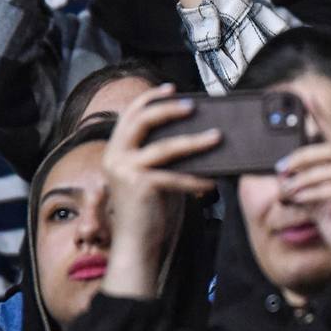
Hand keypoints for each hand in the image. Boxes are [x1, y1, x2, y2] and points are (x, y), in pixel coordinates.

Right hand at [101, 84, 218, 297]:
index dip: (150, 97)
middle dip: (169, 108)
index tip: (172, 87)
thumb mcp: (155, 174)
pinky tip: (213, 181)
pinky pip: (175, 176)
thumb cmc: (150, 208)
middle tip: (194, 105)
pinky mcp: (139, 186)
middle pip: (142, 120)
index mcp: (116, 149)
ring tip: (216, 137)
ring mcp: (124, 170)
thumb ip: (164, 154)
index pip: (129, 114)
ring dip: (194, 141)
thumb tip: (198, 134)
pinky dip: (196, 178)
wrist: (136, 243)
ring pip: (164, 146)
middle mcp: (114, 156)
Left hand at [277, 101, 330, 287]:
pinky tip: (299, 197)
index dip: (323, 117)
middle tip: (280, 167)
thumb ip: (309, 191)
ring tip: (286, 189)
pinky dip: (314, 191)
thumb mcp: (322, 209)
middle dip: (302, 155)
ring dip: (304, 177)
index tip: (306, 98)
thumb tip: (287, 180)